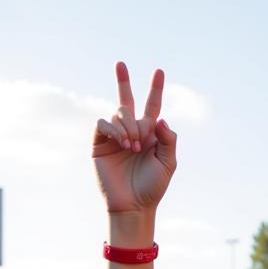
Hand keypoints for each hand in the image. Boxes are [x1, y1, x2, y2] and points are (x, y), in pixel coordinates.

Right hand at [93, 62, 176, 216]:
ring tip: (133, 146)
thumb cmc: (152, 187)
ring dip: (128, 125)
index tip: (159, 71)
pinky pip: (103, 123)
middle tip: (120, 63)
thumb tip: (161, 118)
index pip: (152, 107)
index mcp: (150, 134)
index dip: (155, 89)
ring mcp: (114, 137)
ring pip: (118, 113)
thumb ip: (168, 139)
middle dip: (123, 81)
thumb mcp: (168, 163)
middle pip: (126, 100)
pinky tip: (122, 142)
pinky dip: (114, 129)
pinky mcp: (99, 143)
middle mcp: (131, 131)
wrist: (133, 205)